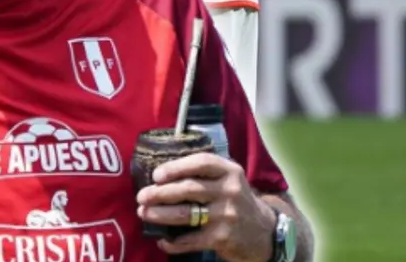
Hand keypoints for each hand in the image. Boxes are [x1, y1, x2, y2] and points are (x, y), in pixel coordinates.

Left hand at [136, 153, 275, 261]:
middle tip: (141, 196)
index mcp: (229, 171)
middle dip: (160, 193)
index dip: (176, 167)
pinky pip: (191, 240)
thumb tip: (160, 175)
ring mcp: (226, 215)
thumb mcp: (227, 179)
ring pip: (186, 214)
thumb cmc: (234, 200)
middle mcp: (230, 191)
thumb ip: (203, 173)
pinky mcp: (222, 238)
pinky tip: (162, 241)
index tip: (156, 175)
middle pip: (188, 189)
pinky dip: (173, 242)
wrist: (264, 232)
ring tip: (144, 213)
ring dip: (160, 214)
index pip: (202, 162)